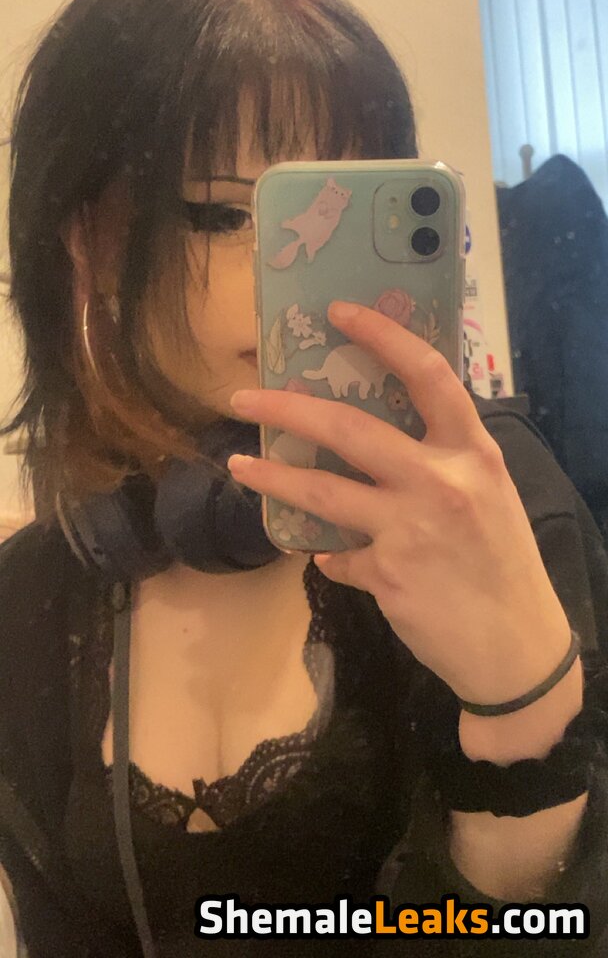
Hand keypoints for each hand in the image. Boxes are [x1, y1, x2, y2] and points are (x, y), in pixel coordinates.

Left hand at [227, 300, 570, 707]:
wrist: (518, 649)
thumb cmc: (505, 565)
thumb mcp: (490, 496)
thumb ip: (442, 463)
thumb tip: (380, 447)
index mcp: (474, 453)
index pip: (428, 375)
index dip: (382, 336)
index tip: (340, 311)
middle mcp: (441, 481)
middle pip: (349, 429)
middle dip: (287, 408)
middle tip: (243, 397)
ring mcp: (410, 529)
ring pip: (321, 491)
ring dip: (272, 476)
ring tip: (239, 464)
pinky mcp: (387, 574)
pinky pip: (338, 556)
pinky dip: (329, 555)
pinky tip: (327, 558)